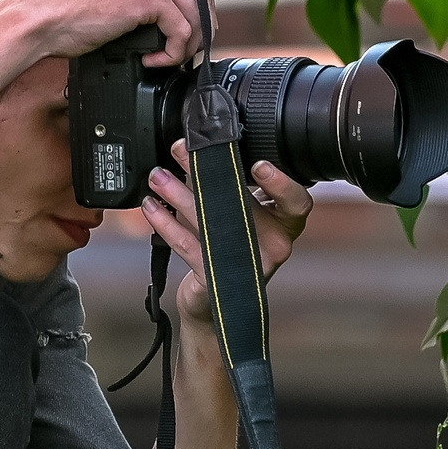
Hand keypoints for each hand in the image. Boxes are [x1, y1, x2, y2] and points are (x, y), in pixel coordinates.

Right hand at [8, 0, 203, 66]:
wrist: (37, 19)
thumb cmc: (61, 10)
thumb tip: (161, 10)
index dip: (190, 5)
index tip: (186, 30)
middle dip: (199, 23)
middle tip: (189, 50)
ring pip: (195, 10)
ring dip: (189, 42)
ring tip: (170, 59)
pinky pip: (182, 28)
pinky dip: (175, 51)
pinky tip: (154, 61)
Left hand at [141, 140, 312, 329]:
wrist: (216, 302)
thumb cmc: (232, 250)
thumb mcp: (244, 217)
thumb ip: (237, 187)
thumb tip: (204, 146)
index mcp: (285, 225)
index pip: (297, 202)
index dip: (281, 183)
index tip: (258, 163)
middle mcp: (272, 246)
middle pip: (241, 202)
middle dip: (204, 172)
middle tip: (182, 151)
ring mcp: (246, 264)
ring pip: (209, 220)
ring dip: (177, 193)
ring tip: (158, 176)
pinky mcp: (215, 277)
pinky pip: (187, 244)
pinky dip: (164, 222)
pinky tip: (151, 206)